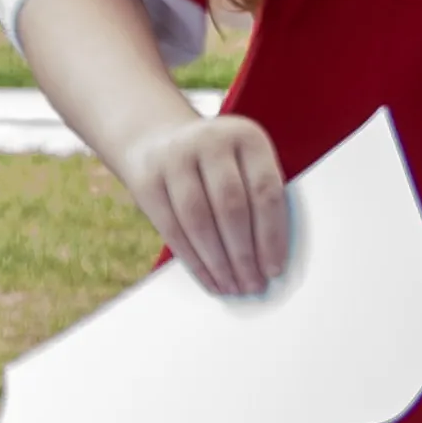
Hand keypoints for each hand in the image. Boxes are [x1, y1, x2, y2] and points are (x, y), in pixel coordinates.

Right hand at [108, 110, 293, 298]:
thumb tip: (270, 261)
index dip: (272, 235)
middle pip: (231, 206)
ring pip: (199, 220)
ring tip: (232, 286)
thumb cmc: (217, 165)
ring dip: (218, 262)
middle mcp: (210, 140)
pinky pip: (172, 228)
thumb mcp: (244, 164)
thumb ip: (259, 200)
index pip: (265, 190)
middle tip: (253, 285)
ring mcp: (174, 158)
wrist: (157, 139)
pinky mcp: (146, 179)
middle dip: (244, 254)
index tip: (275, 269)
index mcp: (246, 136)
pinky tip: (208, 278)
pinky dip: (193, 260)